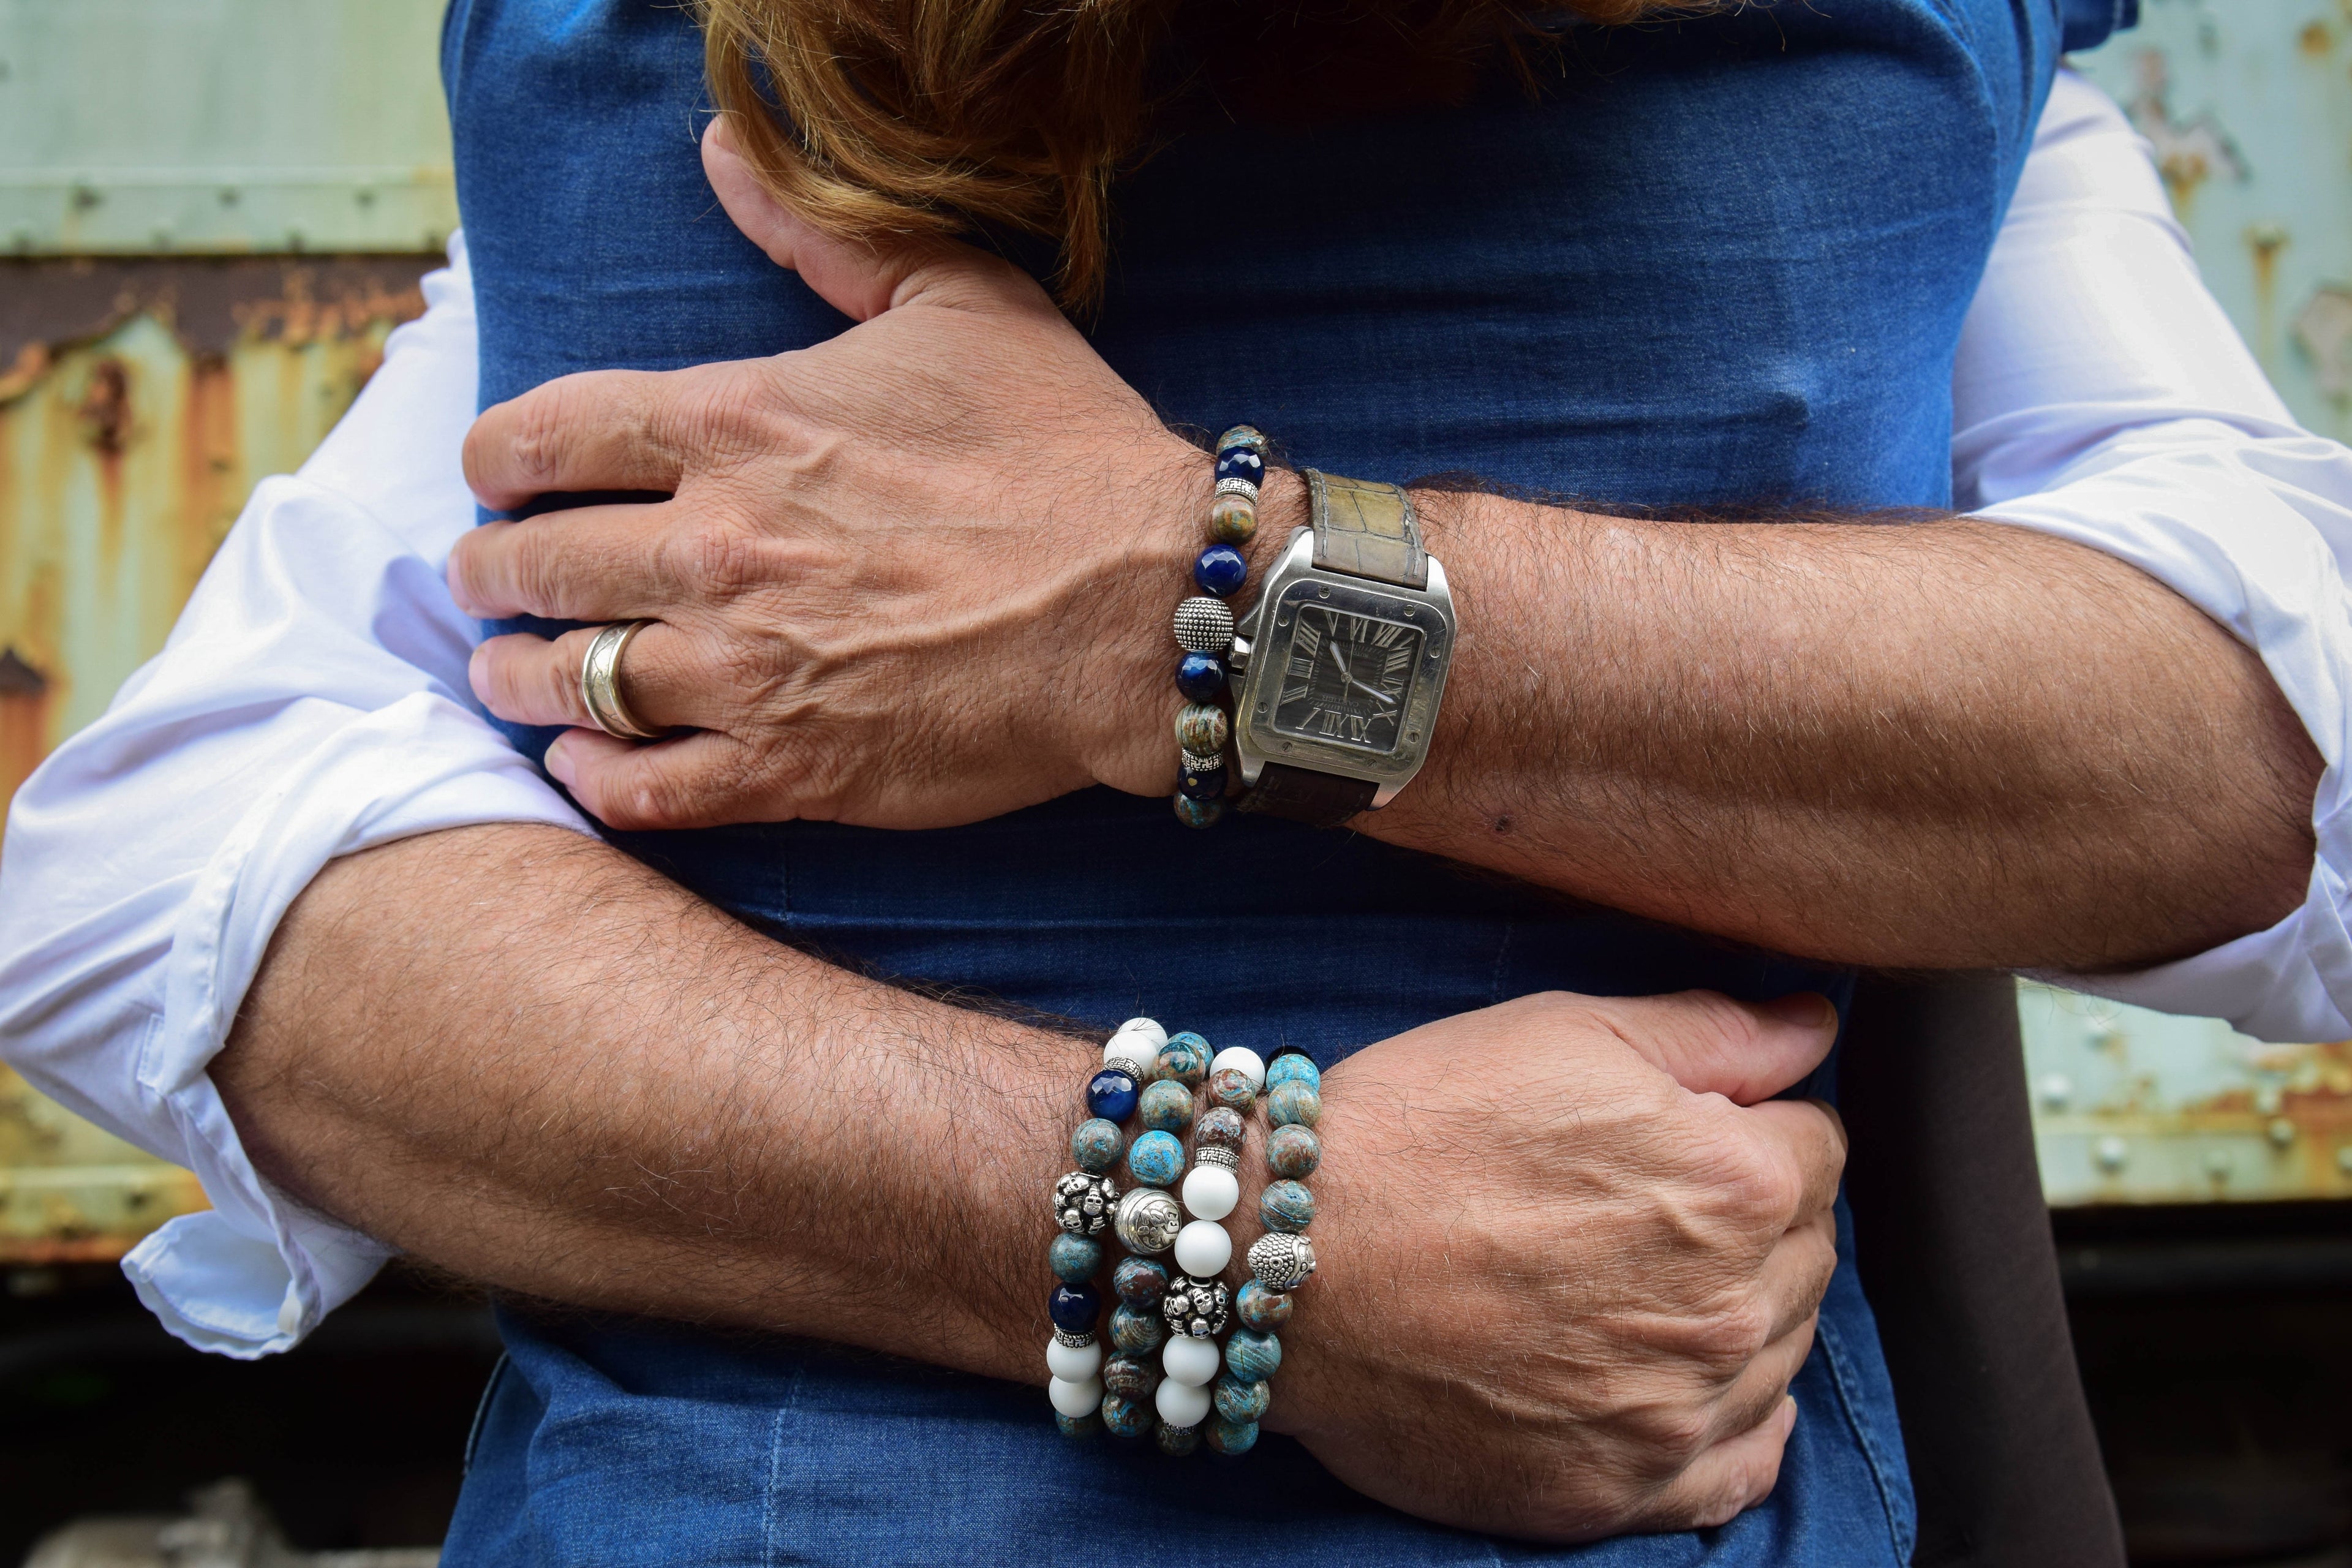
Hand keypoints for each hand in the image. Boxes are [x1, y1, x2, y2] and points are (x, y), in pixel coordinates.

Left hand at [448, 118, 1284, 830]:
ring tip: (516, 675)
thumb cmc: (1062, 450)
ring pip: (567, 683)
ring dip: (520, 678)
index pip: (542, 433)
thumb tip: (722, 154)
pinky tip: (587, 765)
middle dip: (489, 571)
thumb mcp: (956, 300)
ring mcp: (748, 669)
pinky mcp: (793, 771)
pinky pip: (642, 790)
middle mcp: (717, 549)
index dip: (492, 456)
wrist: (1150, 602)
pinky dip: (595, 779)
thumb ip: (821, 234)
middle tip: (488, 579)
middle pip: (532, 565)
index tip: (493, 474)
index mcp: (737, 426)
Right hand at [1269, 989, 1845, 1539]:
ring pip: (1782, 1353)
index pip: (1816, 1144)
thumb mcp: (1565, 1032)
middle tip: (1647, 1200)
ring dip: (1739, 1311)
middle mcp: (1729, 1307)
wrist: (1285, 1257)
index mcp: (1734, 1182)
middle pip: (1806, 1251)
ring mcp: (1677, 1411)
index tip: (1679, 1128)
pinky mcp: (1618, 1489)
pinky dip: (1735, 1428)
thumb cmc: (1417, 1128)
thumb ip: (1713, 1031)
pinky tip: (1685, 1385)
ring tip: (1638, 1278)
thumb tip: (1815, 1027)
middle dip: (1751, 1216)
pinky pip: (1741, 1467)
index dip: (1749, 1124)